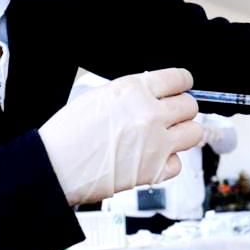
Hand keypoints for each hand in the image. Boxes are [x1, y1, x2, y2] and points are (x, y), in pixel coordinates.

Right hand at [39, 68, 202, 204]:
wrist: (55, 166)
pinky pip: (178, 163)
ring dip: (182, 134)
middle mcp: (150, 114)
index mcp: (134, 90)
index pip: (179, 78)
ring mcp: (156, 143)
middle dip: (182, 109)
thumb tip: (153, 94)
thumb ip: (132, 93)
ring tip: (166, 137)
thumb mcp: (99, 94)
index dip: (182, 83)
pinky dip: (168, 162)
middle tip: (171, 115)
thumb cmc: (69, 132)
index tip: (182, 87)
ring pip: (194, 133)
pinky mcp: (154, 171)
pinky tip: (152, 159)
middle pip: (190, 106)